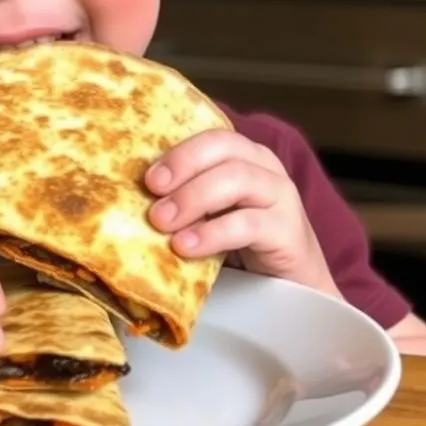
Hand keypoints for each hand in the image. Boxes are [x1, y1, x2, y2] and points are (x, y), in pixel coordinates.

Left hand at [145, 129, 339, 296]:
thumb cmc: (243, 244)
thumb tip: (132, 196)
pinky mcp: (288, 231)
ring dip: (192, 199)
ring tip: (162, 222)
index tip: (148, 177)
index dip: (178, 152)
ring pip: (236, 179)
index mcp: (244, 155)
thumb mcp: (211, 213)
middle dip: (182, 168)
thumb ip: (186, 197)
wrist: (293, 287)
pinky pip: (246, 224)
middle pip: (223, 150)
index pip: (211, 137)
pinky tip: (185, 246)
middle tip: (151, 196)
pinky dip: (211, 233)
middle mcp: (265, 167)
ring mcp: (281, 196)